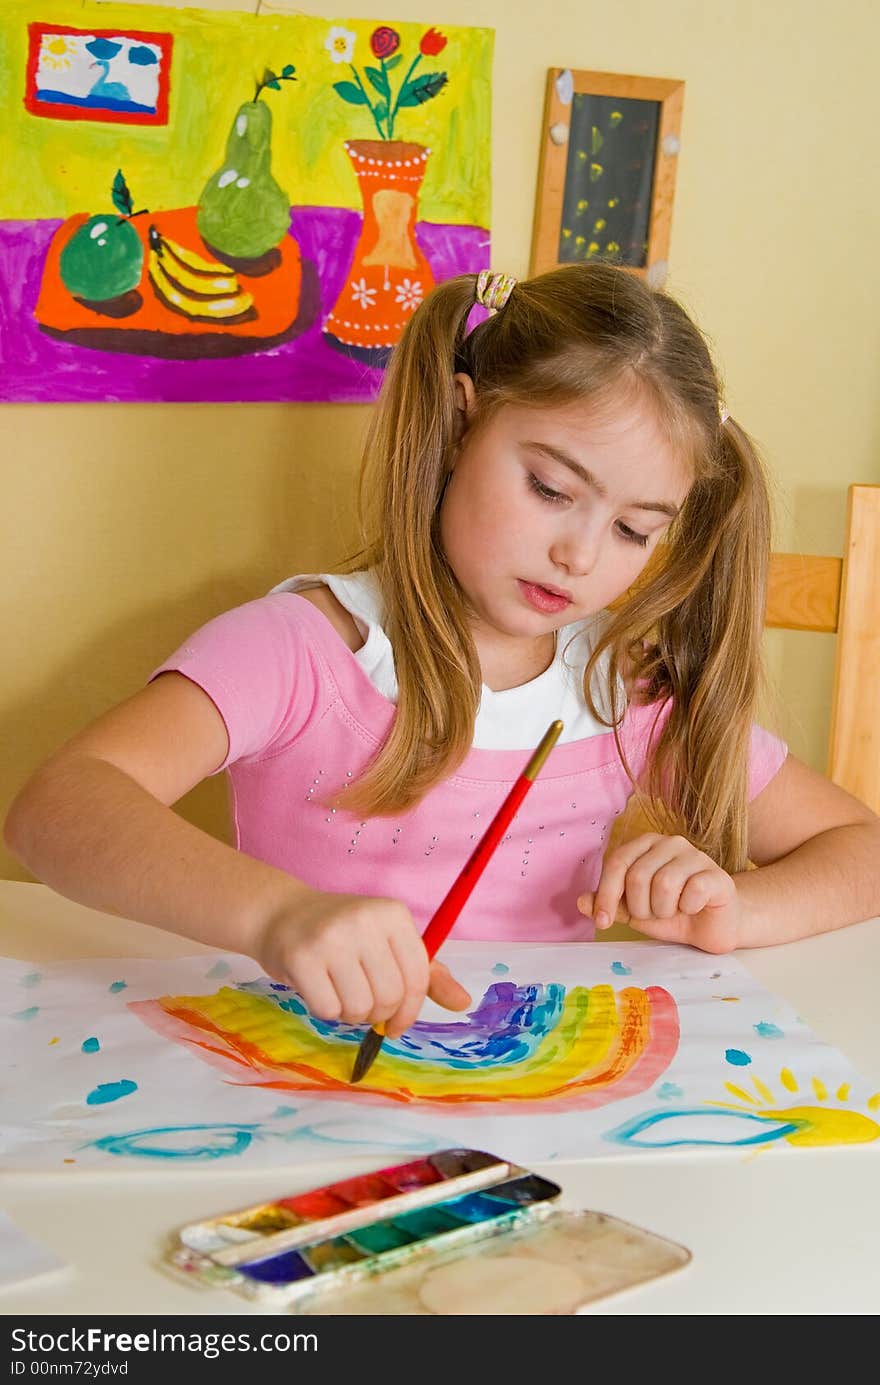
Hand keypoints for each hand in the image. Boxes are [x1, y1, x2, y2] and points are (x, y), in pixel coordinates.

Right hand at [252, 887, 470, 1036]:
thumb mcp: (387, 943)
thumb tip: (463, 1002)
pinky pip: (329, 1010)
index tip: (398, 1023)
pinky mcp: (302, 957)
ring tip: (340, 992)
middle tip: (362, 1002)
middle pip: (390, 997)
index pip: (418, 977)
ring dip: (351, 1014)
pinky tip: (319, 990)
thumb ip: (427, 973)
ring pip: (360, 1007)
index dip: (411, 1011)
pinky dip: (326, 1011)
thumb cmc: (342, 934)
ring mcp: (332, 937)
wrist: (281, 915)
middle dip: (378, 1014)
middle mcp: (365, 920)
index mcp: (393, 914)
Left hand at [577, 833, 741, 952]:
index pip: (617, 862)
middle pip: (637, 876)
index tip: (603, 921)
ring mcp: (695, 855)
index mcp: (645, 845)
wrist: (712, 926)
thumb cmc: (672, 912)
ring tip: (673, 911)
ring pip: (664, 884)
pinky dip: (687, 908)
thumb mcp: (633, 911)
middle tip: (653, 914)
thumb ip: (609, 903)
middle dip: (640, 907)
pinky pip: (692, 892)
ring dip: (663, 910)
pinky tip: (693, 907)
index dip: (606, 894)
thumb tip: (582, 901)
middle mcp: (670, 842)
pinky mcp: (716, 874)